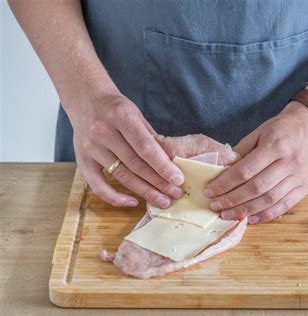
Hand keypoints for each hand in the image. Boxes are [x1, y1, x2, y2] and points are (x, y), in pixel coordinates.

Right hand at [68, 92, 184, 207]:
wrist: (85, 99)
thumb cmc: (116, 108)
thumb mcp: (137, 115)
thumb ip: (152, 138)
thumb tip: (172, 162)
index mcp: (121, 116)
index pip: (145, 147)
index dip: (163, 166)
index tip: (178, 179)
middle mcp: (103, 132)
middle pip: (135, 164)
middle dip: (158, 182)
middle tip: (175, 193)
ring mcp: (90, 147)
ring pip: (121, 176)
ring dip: (144, 191)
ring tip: (163, 200)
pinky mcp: (82, 160)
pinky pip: (98, 185)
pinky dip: (116, 197)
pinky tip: (133, 202)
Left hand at [204, 102, 307, 223]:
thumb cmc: (282, 128)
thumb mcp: (259, 132)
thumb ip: (242, 151)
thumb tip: (223, 170)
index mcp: (275, 145)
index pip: (245, 170)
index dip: (225, 183)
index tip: (210, 191)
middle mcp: (289, 162)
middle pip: (256, 187)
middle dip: (232, 200)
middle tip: (215, 206)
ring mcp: (299, 176)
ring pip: (269, 199)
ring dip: (246, 210)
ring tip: (228, 215)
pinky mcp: (305, 186)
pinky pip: (284, 205)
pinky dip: (267, 214)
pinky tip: (251, 218)